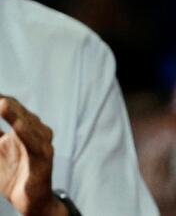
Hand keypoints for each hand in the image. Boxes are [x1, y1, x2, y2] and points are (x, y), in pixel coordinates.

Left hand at [0, 96, 65, 215]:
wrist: (28, 201)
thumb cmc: (12, 173)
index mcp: (25, 128)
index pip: (11, 106)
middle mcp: (36, 132)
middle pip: (19, 113)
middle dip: (3, 104)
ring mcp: (42, 144)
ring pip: (29, 126)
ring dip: (14, 115)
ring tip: (2, 103)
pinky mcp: (43, 160)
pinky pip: (35, 145)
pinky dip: (27, 134)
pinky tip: (19, 126)